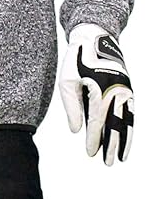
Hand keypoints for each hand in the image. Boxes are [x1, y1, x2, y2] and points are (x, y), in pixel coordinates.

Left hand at [58, 22, 133, 165]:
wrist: (95, 36)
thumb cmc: (77, 58)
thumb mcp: (67, 81)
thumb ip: (71, 107)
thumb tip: (76, 131)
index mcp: (100, 92)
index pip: (96, 123)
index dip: (94, 140)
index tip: (91, 153)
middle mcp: (116, 92)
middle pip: (115, 125)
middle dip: (111, 146)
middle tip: (108, 163)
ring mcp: (125, 89)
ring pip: (127, 120)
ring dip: (125, 140)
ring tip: (122, 157)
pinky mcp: (128, 86)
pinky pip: (131, 111)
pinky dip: (130, 126)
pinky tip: (128, 137)